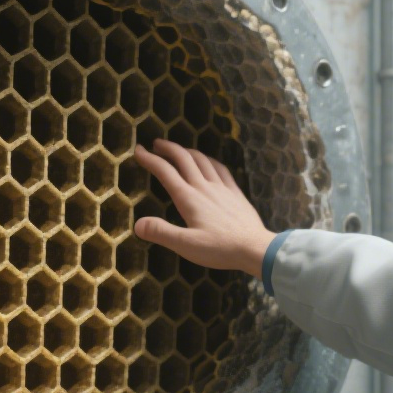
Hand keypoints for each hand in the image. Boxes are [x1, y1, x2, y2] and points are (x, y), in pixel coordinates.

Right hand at [131, 140, 275, 278]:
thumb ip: (161, 232)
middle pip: (184, 159)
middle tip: (156, 144)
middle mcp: (204, 187)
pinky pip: (221, 169)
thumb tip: (137, 224)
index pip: (165, 172)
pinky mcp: (235, 193)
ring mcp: (222, 188)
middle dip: (168, 148)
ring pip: (202, 160)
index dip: (150, 159)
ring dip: (187, 151)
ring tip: (179, 150)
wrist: (255, 247)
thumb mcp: (186, 245)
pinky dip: (210, 160)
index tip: (138, 150)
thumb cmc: (219, 248)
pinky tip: (209, 162)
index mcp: (188, 198)